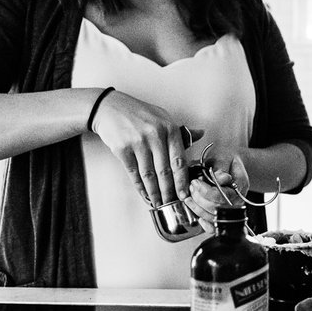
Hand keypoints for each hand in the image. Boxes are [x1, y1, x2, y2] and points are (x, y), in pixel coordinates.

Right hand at [89, 89, 204, 205]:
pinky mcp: (122, 149)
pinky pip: (134, 173)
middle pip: (165, 171)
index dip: (182, 181)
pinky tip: (144, 193)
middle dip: (169, 191)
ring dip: (154, 192)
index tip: (185, 194)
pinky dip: (140, 186)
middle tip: (171, 203)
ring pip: (149, 175)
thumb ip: (181, 131)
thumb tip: (201, 134)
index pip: (179, 160)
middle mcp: (155, 136)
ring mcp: (138, 142)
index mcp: (169, 129)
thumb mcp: (163, 117)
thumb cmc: (139, 113)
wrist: (110, 107)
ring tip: (158, 202)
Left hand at [186, 148, 249, 233]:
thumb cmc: (227, 159)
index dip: (206, 191)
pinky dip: (204, 222)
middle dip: (199, 199)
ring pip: (213, 218)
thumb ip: (221, 167)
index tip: (196, 182)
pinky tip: (197, 210)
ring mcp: (231, 210)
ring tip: (189, 195)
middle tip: (191, 186)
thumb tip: (219, 177)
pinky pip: (215, 226)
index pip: (223, 196)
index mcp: (240, 186)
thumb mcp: (224, 157)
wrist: (231, 163)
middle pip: (217, 209)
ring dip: (197, 208)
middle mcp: (237, 201)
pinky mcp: (223, 215)